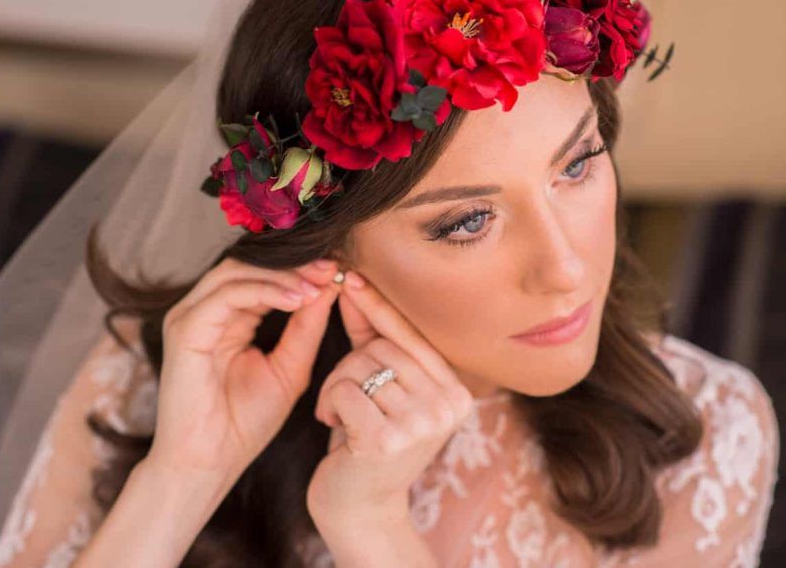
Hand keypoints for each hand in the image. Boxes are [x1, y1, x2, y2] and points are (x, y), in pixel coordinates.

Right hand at [144, 256, 341, 478]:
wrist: (208, 465)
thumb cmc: (243, 424)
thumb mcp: (289, 368)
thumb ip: (306, 327)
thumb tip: (330, 286)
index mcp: (225, 318)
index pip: (261, 275)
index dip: (301, 269)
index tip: (340, 270)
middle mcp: (203, 311)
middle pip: (248, 264)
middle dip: (294, 264)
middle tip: (333, 268)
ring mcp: (189, 317)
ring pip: (237, 271)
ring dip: (283, 274)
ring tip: (320, 282)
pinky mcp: (185, 329)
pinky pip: (227, 296)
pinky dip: (265, 291)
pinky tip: (297, 299)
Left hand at [306, 270, 474, 529]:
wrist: (359, 508)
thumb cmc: (367, 439)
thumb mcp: (378, 387)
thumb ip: (371, 337)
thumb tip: (355, 283)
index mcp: (455, 391)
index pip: (412, 336)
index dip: (379, 307)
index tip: (351, 277)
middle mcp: (448, 406)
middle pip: (381, 349)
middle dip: (349, 366)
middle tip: (342, 399)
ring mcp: (422, 425)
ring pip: (360, 369)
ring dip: (336, 389)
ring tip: (340, 417)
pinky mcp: (388, 441)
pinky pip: (345, 390)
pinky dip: (329, 404)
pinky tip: (335, 428)